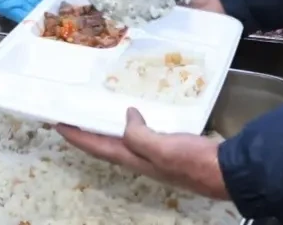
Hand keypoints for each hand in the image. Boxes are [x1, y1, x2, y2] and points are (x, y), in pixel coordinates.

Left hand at [58, 108, 228, 199]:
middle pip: (106, 144)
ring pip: (123, 138)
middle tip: (73, 113)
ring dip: (107, 126)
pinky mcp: (168, 146)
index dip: (77, 135)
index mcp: (134, 158)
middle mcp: (140, 158)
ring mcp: (154, 154)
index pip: (97, 146)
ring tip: (98, 110)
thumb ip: (140, 135)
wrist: (225, 171)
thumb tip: (126, 116)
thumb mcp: (162, 149)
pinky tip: (138, 112)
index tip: (57, 122)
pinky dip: (133, 122)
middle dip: (88, 130)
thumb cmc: (193, 161)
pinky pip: (142, 132)